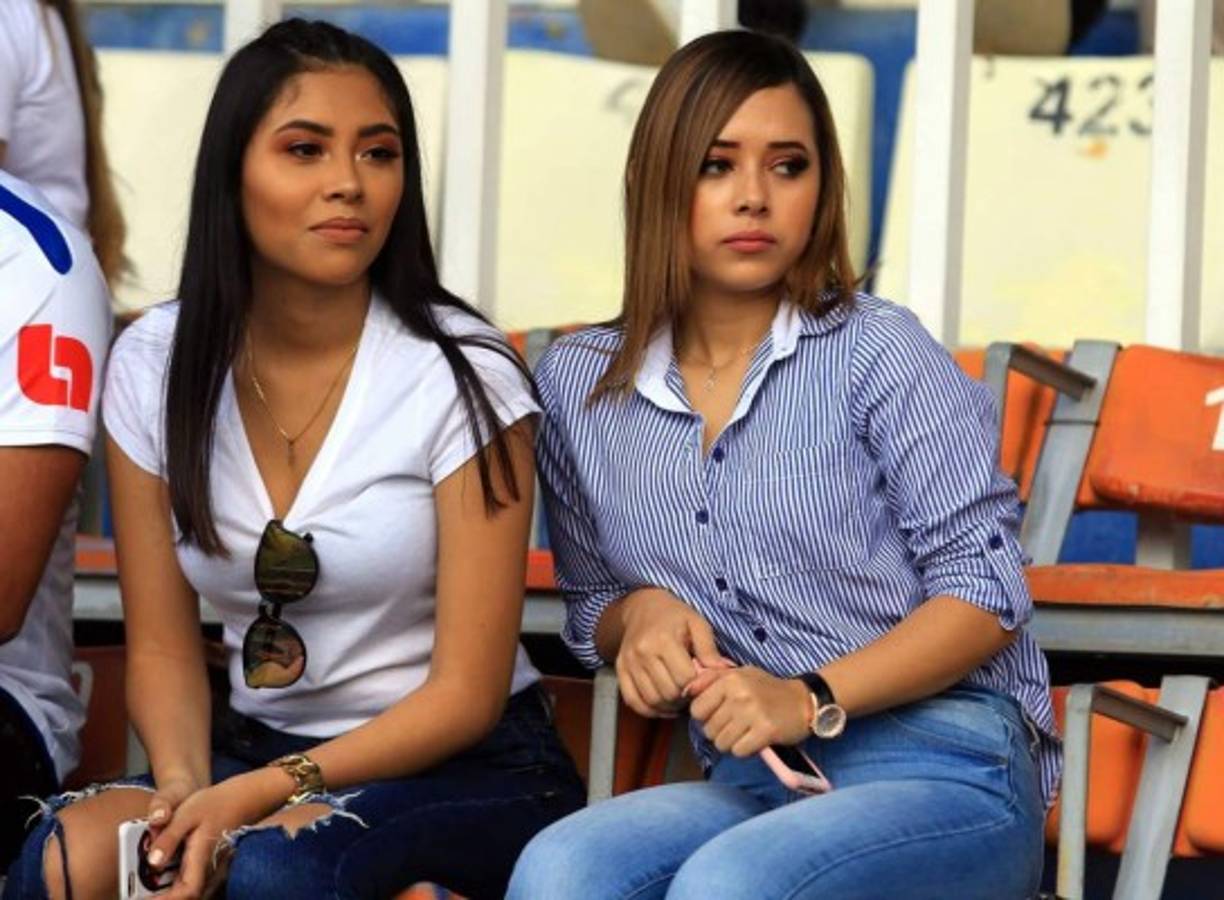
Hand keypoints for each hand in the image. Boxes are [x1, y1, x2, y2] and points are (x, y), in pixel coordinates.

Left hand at [148, 769, 287, 898]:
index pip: (186, 893)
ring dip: (170, 894)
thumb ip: (169, 838)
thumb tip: (152, 862)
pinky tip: (162, 879)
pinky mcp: (213, 868)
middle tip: (138, 895)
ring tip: (145, 889)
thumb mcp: (186, 814)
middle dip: (163, 899)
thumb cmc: (215, 803)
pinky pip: (194, 885)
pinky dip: (177, 888)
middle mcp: (211, 871)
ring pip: (191, 892)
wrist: (243, 797)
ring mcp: (215, 871)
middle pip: (188, 897)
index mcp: (202, 859)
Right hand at [613, 588, 731, 717]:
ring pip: (652, 700)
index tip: (701, 679)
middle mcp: (642, 653)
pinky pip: (633, 701)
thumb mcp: (697, 624)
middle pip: (668, 692)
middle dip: (684, 697)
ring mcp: (629, 663)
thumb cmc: (674, 615)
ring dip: (669, 706)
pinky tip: (663, 705)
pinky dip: (649, 710)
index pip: (684, 678)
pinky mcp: (620, 670)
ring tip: (680, 697)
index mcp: (663, 640)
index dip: (697, 684)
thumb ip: (709, 649)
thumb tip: (724, 671)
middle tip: (692, 690)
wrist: (642, 606)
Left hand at [687, 667, 810, 756]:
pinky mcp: (765, 731)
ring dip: (731, 743)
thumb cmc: (766, 689)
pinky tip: (754, 740)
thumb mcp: (739, 674)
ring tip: (745, 732)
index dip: (705, 717)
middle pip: (708, 729)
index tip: (719, 715)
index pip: (697, 709)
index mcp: (730, 679)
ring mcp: (752, 713)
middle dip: (719, 732)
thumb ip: (711, 679)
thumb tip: (685, 690)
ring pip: (722, 743)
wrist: (803, 701)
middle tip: (736, 726)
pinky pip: (739, 751)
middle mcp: (739, 694)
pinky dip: (745, 750)